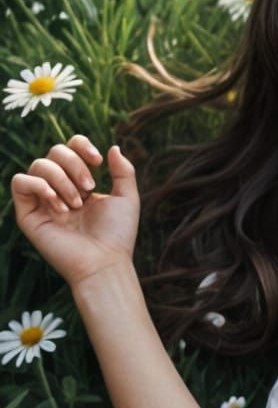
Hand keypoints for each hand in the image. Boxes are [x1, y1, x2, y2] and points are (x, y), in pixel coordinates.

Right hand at [11, 135, 140, 287]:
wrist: (104, 262)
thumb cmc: (117, 234)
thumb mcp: (127, 198)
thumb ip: (123, 171)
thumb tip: (113, 147)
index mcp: (80, 183)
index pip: (70, 148)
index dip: (81, 145)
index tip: (98, 161)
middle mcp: (59, 189)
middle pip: (54, 152)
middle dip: (75, 165)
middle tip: (89, 188)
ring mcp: (42, 201)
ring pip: (38, 165)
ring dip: (62, 179)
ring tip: (77, 204)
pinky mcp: (28, 214)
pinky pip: (20, 182)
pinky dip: (41, 186)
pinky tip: (60, 206)